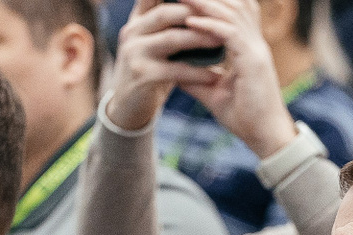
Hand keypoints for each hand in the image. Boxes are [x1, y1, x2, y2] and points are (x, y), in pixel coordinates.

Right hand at [105, 0, 246, 131]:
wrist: (129, 107)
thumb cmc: (152, 70)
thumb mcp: (156, 42)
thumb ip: (170, 23)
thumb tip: (206, 7)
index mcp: (138, 19)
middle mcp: (132, 31)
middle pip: (167, 12)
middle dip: (197, 13)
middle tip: (223, 17)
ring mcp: (134, 53)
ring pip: (171, 38)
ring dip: (200, 39)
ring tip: (223, 41)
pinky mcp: (141, 75)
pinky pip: (174, 70)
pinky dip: (196, 72)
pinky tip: (214, 75)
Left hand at [175, 0, 297, 157]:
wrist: (267, 137)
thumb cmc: (245, 117)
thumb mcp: (214, 93)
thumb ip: (196, 77)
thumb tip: (173, 69)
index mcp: (249, 47)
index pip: (233, 11)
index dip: (212, 0)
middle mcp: (255, 43)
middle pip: (234, 3)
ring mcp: (256, 51)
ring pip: (231, 13)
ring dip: (205, 3)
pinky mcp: (253, 62)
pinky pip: (230, 35)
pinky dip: (210, 26)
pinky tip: (190, 22)